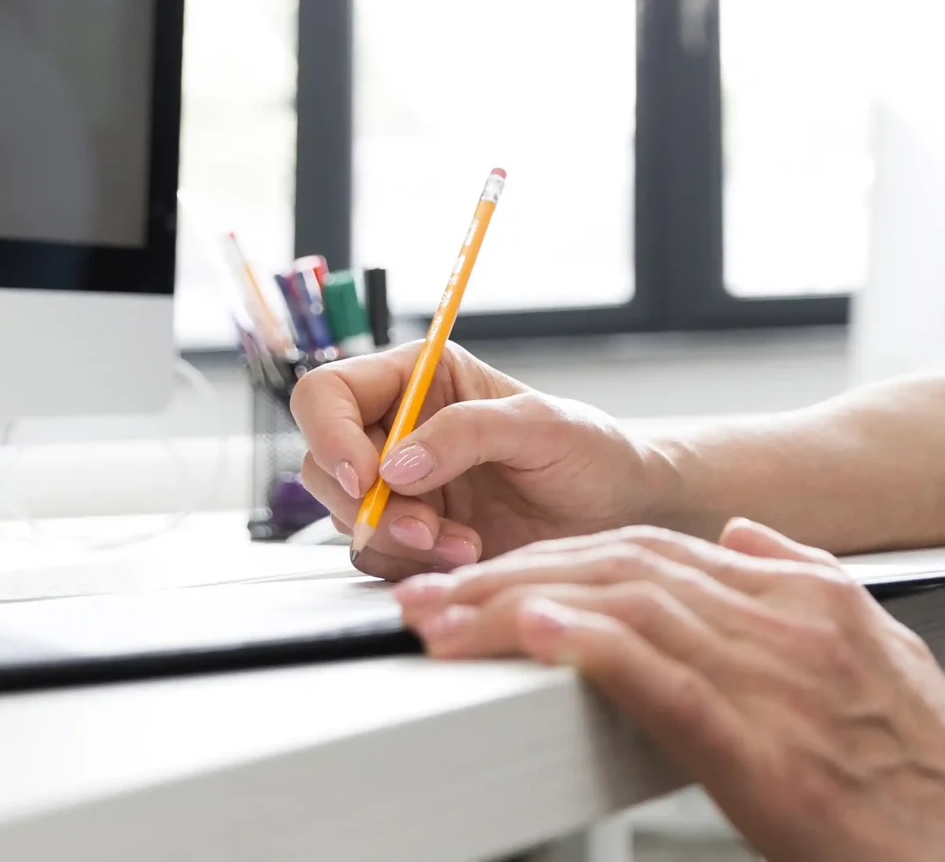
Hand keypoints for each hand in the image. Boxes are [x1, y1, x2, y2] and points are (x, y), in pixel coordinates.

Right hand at [291, 343, 665, 579]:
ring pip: (344, 517)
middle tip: (426, 525)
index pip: (329, 393)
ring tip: (465, 543)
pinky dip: (412, 565)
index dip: (329, 433)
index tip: (366, 476)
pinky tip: (467, 556)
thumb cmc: (592, 452)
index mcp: (422, 379)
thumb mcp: (541, 425)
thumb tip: (394, 465)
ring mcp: (402, 487)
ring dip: (396, 539)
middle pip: (324, 463)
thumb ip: (468, 432)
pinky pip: (376, 558)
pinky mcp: (414, 537)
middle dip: (365, 503)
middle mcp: (400, 429)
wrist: (620, 513)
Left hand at [394, 521, 944, 861]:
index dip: (560, 555)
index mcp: (803, 595)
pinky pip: (659, 679)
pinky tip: (532, 633)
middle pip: (624, 567)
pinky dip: (588, 647)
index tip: (489, 575)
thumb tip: (743, 531)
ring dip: (517, 607)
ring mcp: (772, 678)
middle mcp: (781, 620)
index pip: (657, 550)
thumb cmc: (931, 766)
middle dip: (514, 574)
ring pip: (624, 609)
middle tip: (429, 598)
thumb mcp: (877, 642)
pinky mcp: (760, 747)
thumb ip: (806, 577)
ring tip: (443, 623)